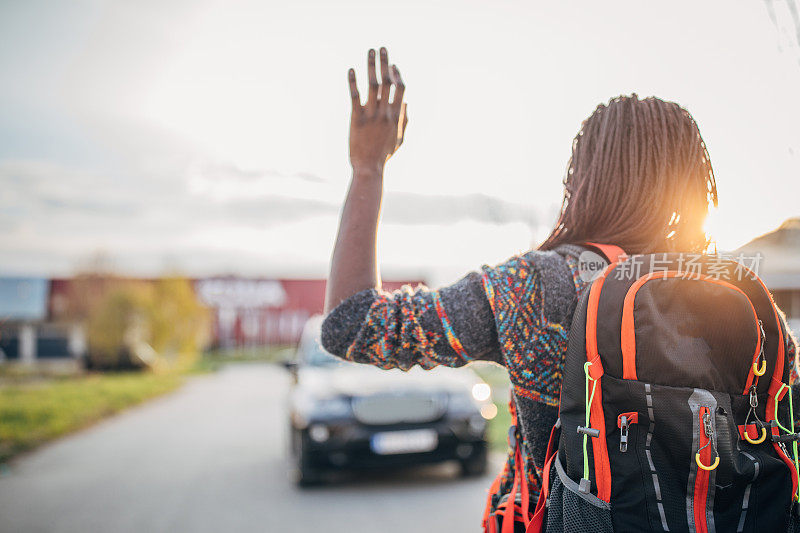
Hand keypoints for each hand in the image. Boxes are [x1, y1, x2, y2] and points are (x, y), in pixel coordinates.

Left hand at [348, 47, 407, 174]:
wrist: (369, 168)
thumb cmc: (384, 155)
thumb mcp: (400, 139)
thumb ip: (405, 121)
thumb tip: (407, 104)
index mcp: (396, 116)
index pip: (400, 89)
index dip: (397, 75)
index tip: (393, 65)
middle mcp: (385, 113)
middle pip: (388, 82)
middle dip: (385, 63)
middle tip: (382, 48)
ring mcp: (371, 115)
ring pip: (373, 85)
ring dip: (371, 66)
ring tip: (370, 51)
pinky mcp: (356, 119)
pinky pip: (355, 97)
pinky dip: (353, 82)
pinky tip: (351, 69)